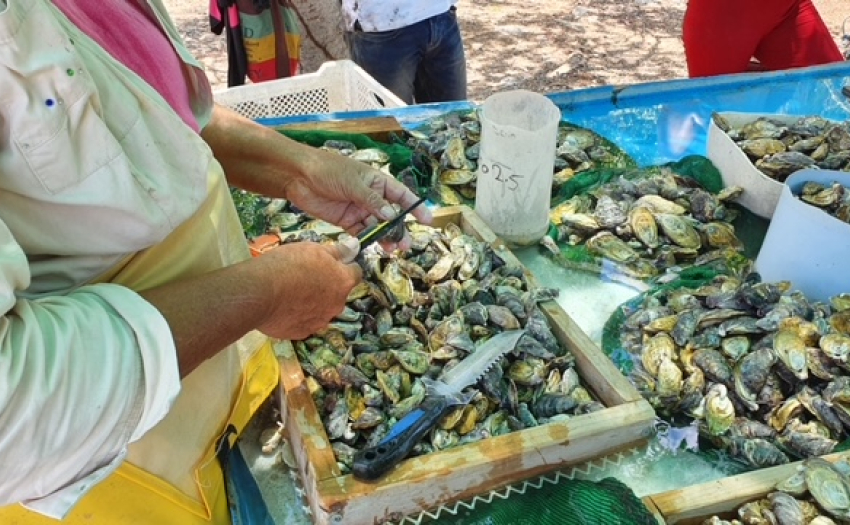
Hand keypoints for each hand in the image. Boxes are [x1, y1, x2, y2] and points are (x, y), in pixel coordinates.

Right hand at [255, 237, 362, 340]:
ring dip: (313, 303)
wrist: (260, 292)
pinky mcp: (302, 333)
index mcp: (343, 282)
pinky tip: (283, 308)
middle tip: (305, 277)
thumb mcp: (313, 249)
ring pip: (322, 310)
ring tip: (291, 294)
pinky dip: (298, 316)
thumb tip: (354, 247)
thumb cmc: (288, 265)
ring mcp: (320, 322)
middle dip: (327, 287)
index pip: (355, 273)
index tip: (330, 263)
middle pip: (338, 294)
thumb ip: (336, 251)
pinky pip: (305, 322)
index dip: (344, 267)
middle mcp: (337, 305)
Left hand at [283, 149, 431, 249]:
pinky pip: (362, 233)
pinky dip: (368, 240)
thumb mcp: (353, 183)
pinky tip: (374, 246)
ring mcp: (359, 209)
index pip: (402, 195)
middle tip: (405, 244)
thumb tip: (392, 216)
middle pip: (391, 216)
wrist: (298, 176)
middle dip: (399, 230)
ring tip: (392, 249)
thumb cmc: (328, 170)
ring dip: (385, 238)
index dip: (415, 207)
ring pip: (378, 227)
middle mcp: (371, 197)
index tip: (427, 220)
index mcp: (377, 182)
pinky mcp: (346, 221)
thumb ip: (373, 201)